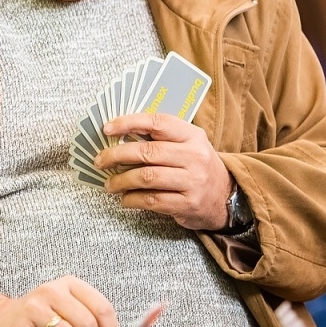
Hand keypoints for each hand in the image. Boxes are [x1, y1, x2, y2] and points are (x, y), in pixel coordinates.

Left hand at [95, 113, 232, 230]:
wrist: (225, 197)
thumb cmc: (196, 166)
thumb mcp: (188, 144)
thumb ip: (161, 138)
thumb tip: (119, 135)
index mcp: (192, 135)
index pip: (157, 122)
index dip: (129, 123)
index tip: (107, 129)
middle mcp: (194, 156)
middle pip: (148, 152)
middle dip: (117, 156)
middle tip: (100, 161)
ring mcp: (192, 181)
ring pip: (147, 177)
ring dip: (121, 181)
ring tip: (110, 184)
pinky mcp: (187, 204)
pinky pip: (152, 200)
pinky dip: (132, 200)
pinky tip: (125, 199)